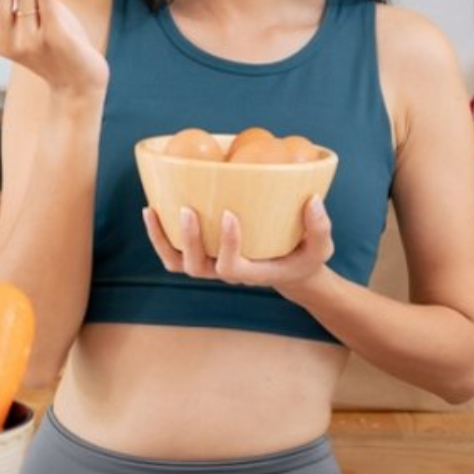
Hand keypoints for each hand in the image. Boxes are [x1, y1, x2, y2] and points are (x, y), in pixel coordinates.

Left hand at [142, 195, 334, 291]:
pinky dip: (159, 237)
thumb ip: (320, 227)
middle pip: (198, 267)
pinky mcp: (204, 256)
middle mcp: (226, 272)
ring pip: (179, 263)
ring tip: (153, 210)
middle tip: (188, 209)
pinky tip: (152, 209)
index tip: (230, 213)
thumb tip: (313, 201)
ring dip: (164, 239)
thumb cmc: (305, 258)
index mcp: (252, 272)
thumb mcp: (321, 247)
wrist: (290, 271)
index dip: (228, 244)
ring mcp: (212, 266)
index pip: (232, 266)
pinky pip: (173, 255)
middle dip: (191, 240)